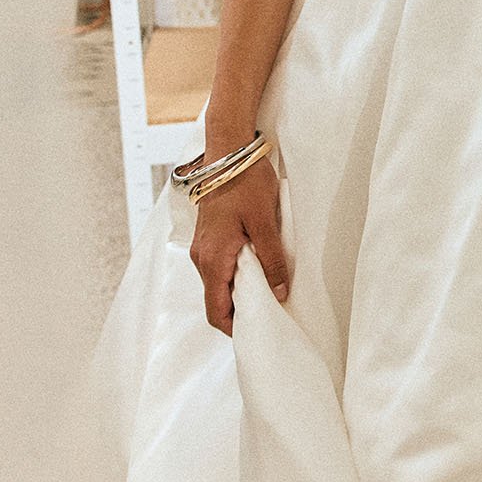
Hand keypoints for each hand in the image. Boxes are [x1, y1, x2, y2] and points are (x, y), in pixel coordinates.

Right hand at [189, 157, 290, 334]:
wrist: (228, 151)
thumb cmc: (245, 183)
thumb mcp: (265, 222)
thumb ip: (272, 260)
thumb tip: (279, 292)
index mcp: (213, 259)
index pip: (216, 310)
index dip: (234, 327)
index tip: (256, 331)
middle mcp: (202, 257)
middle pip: (215, 300)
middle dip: (238, 311)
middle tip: (268, 314)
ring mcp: (203, 247)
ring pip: (216, 283)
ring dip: (237, 292)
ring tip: (267, 291)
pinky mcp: (208, 236)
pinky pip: (217, 267)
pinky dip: (233, 275)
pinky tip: (257, 268)